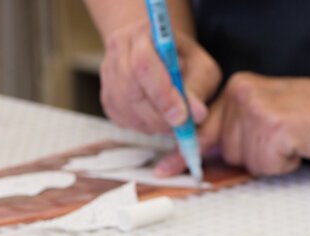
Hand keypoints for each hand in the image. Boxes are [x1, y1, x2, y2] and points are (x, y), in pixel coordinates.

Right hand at [100, 20, 220, 133]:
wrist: (163, 58)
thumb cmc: (187, 61)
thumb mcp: (202, 68)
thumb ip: (199, 88)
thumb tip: (197, 113)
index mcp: (144, 33)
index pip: (144, 63)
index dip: (162, 94)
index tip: (182, 117)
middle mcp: (119, 47)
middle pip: (129, 87)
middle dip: (158, 115)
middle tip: (180, 127)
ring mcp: (108, 71)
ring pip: (124, 106)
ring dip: (151, 123)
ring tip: (173, 125)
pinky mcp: (107, 95)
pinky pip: (120, 117)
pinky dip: (142, 126)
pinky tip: (159, 122)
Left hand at [154, 68, 309, 176]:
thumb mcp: (272, 112)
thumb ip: (241, 130)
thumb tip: (217, 159)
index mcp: (238, 90)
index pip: (202, 127)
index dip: (186, 154)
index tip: (167, 170)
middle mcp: (241, 97)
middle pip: (229, 152)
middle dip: (254, 156)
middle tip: (283, 141)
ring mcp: (256, 113)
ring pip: (248, 162)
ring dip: (272, 160)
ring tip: (294, 139)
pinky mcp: (273, 130)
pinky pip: (268, 166)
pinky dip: (286, 163)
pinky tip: (299, 144)